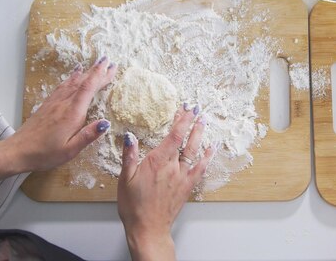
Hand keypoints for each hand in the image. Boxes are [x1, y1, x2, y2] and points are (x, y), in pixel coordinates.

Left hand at [0, 57, 116, 185]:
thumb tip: (106, 123)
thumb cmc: (44, 153)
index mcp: (72, 113)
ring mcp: (54, 103)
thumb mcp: (70, 150)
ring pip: (72, 83)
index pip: (88, 89)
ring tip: (95, 64)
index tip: (109, 65)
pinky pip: (62, 86)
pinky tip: (74, 75)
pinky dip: (71, 78)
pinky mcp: (47, 105)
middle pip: (83, 82)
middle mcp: (63, 104)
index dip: (100, 75)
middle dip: (97, 71)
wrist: (17, 151)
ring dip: (86, 73)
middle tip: (109, 61)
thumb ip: (88, 135)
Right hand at [117, 105, 212, 259]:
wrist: (148, 228)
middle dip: (192, 123)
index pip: (173, 135)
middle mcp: (173, 167)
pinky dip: (207, 157)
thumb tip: (129, 136)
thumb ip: (129, 155)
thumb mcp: (124, 179)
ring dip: (200, 135)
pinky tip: (211, 148)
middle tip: (198, 110)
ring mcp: (182, 176)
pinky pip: (200, 168)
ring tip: (204, 122)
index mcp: (157, 162)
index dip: (182, 120)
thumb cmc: (134, 206)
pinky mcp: (187, 186)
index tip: (186, 108)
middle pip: (185, 140)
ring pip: (194, 151)